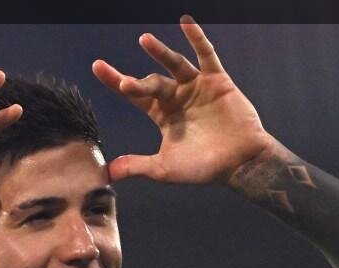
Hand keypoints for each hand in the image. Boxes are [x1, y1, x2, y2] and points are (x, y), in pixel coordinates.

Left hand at [91, 16, 280, 184]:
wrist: (240, 164)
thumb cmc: (204, 168)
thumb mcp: (165, 168)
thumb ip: (137, 166)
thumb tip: (107, 173)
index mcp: (162, 114)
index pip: (135, 94)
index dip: (116, 80)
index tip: (97, 66)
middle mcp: (177, 97)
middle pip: (152, 83)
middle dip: (139, 85)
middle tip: (126, 85)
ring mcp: (196, 86)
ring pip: (175, 64)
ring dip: (160, 52)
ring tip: (144, 41)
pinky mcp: (217, 80)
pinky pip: (206, 55)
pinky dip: (197, 38)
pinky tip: (186, 23)